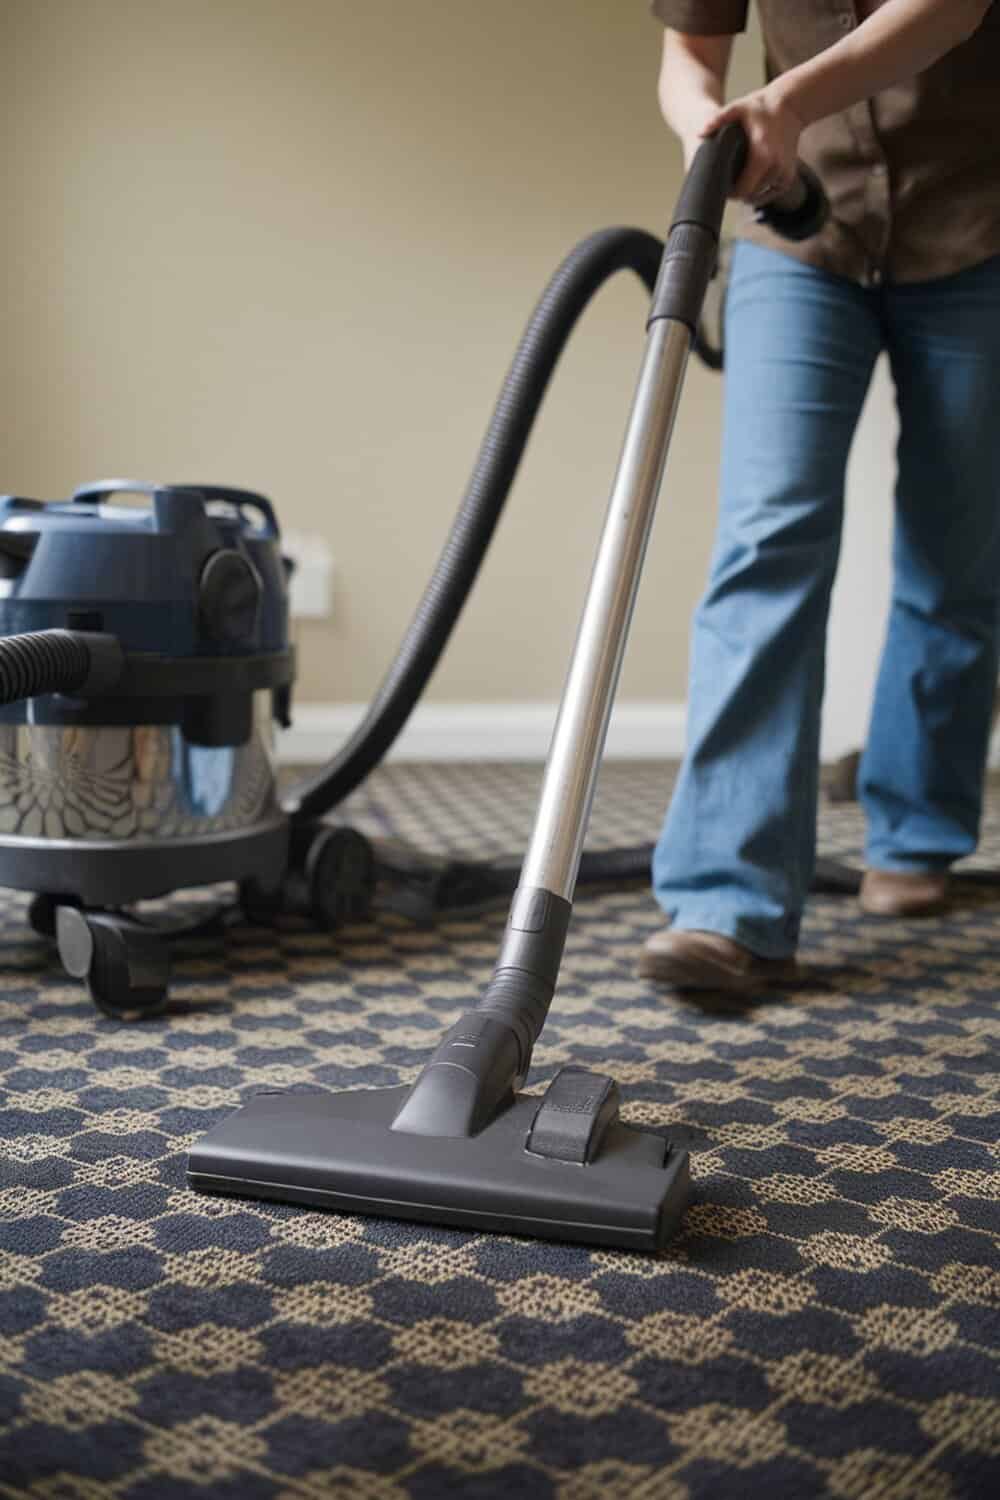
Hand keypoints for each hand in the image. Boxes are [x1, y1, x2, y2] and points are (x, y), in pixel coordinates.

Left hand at [699, 84, 803, 205]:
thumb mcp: (738, 108)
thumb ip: (719, 119)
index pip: (742, 190)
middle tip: (724, 184)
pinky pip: (769, 195)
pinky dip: (758, 192)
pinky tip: (748, 183)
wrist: (791, 106)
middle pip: (749, 196)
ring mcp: (784, 174)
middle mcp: (776, 168)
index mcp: (763, 156)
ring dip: (746, 193)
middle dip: (736, 193)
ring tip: (735, 181)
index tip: (719, 186)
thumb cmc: (762, 107)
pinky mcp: (788, 178)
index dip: (728, 193)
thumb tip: (700, 133)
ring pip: (758, 197)